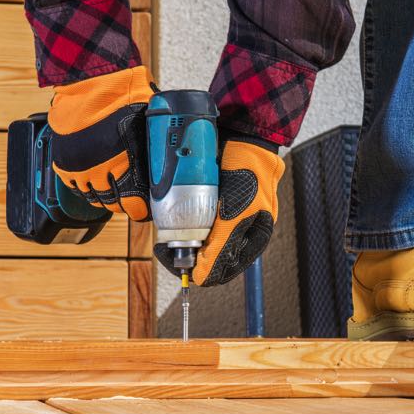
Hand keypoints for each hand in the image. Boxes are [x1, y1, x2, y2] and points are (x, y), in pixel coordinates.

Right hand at [47, 66, 154, 221]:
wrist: (92, 81)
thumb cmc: (125, 97)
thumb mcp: (148, 122)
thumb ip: (153, 144)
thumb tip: (169, 152)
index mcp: (125, 165)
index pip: (133, 205)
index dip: (140, 210)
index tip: (144, 209)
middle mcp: (101, 171)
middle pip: (112, 203)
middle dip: (122, 204)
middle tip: (129, 201)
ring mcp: (81, 167)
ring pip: (93, 196)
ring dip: (103, 197)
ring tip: (111, 192)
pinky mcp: (65, 161)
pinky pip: (74, 185)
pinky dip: (84, 187)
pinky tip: (92, 183)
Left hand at [154, 140, 283, 285]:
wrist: (244, 135)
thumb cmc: (249, 174)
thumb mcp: (236, 214)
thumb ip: (222, 246)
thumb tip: (201, 277)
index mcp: (250, 242)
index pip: (218, 271)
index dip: (193, 270)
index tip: (171, 258)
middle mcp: (237, 233)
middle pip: (205, 256)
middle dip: (183, 252)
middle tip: (164, 244)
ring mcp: (224, 217)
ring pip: (197, 239)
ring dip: (180, 237)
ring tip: (167, 228)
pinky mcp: (212, 201)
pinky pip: (193, 218)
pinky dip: (181, 219)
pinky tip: (172, 212)